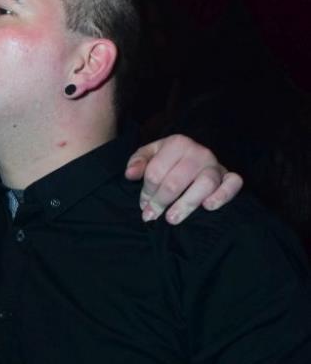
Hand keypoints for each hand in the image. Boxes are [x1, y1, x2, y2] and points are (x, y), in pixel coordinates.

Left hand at [125, 134, 242, 223]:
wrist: (196, 157)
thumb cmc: (170, 159)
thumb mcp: (151, 154)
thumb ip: (138, 162)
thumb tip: (130, 174)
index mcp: (178, 143)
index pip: (156, 172)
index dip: (146, 192)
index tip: (143, 204)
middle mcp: (199, 152)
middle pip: (175, 182)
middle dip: (160, 202)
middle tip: (151, 216)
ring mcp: (215, 164)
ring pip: (203, 185)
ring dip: (186, 204)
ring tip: (172, 219)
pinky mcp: (229, 176)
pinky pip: (233, 184)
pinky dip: (222, 196)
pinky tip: (208, 207)